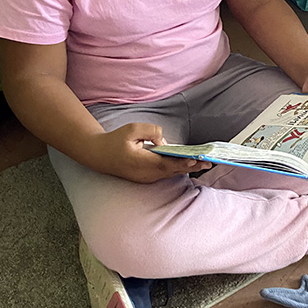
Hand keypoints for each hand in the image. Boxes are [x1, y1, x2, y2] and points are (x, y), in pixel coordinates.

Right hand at [83, 123, 211, 183]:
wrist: (99, 155)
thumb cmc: (115, 140)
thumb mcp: (131, 129)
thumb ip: (150, 131)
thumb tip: (164, 141)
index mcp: (140, 162)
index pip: (165, 164)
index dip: (181, 162)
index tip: (195, 160)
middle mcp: (144, 173)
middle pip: (171, 171)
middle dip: (190, 166)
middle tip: (208, 162)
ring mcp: (145, 178)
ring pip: (169, 174)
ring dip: (186, 169)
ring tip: (203, 164)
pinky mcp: (145, 178)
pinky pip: (164, 174)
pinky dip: (177, 169)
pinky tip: (188, 164)